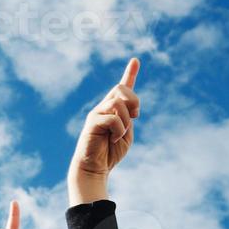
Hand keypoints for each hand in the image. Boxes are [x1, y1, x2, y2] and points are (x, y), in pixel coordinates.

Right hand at [69, 58, 138, 204]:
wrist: (94, 169)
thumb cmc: (110, 153)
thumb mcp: (126, 134)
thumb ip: (128, 119)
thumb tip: (128, 107)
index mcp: (114, 110)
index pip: (122, 87)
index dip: (130, 73)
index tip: (136, 60)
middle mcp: (103, 108)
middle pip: (121, 88)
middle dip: (134, 100)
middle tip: (136, 116)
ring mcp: (96, 114)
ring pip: (118, 103)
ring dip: (126, 119)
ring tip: (121, 134)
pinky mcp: (92, 123)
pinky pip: (112, 118)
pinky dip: (119, 130)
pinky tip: (114, 139)